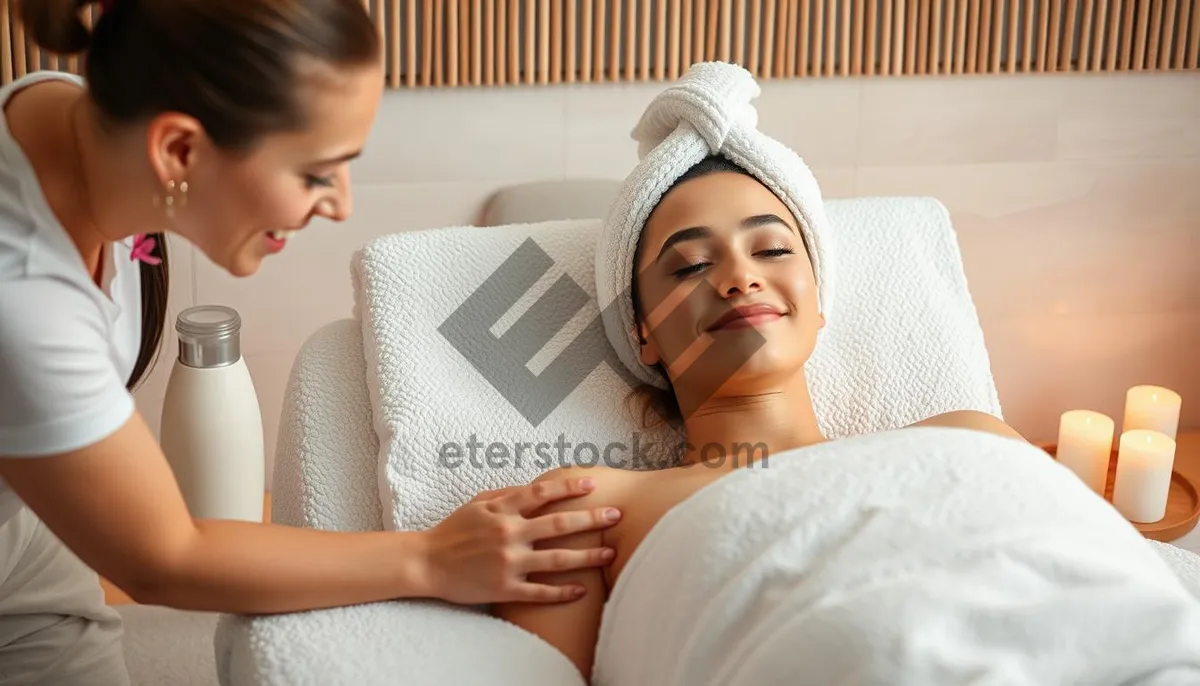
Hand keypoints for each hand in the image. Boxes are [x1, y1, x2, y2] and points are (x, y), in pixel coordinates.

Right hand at [418, 476, 620, 604]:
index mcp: (502, 510)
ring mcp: (508, 563)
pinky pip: (540, 591)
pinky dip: (563, 592)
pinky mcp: (504, 588)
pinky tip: (582, 590)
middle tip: (617, 515)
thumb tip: (538, 486)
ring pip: (557, 559)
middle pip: (559, 524)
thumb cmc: (454, 530)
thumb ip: (507, 493)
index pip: (542, 493)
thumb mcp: (477, 503)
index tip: (592, 484)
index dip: (569, 486)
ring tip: (610, 553)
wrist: (427, 563)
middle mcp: (509, 534)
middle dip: (592, 519)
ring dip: (587, 557)